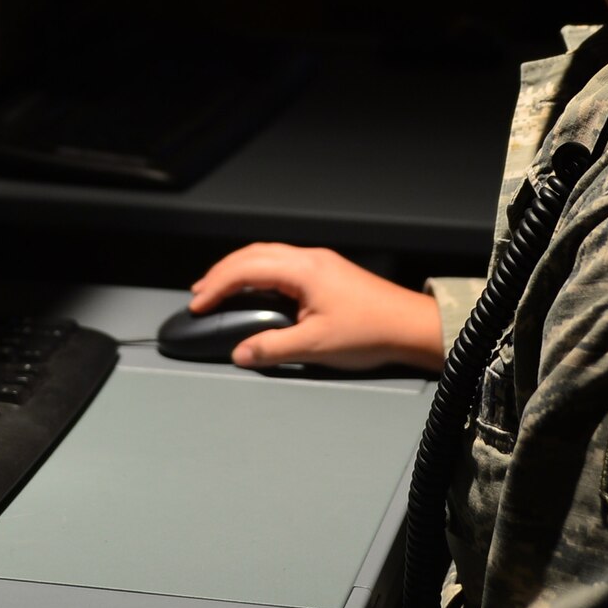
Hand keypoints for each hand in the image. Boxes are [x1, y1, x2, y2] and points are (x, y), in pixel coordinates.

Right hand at [188, 243, 445, 372]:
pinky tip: (255, 290)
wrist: (409, 326)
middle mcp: (309, 259)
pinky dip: (259, 273)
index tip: (198, 304)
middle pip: (253, 254)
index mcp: (303, 269)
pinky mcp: (327, 272)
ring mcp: (319, 263)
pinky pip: (282, 263)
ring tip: (219, 289)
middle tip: (200, 294)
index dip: (217, 285)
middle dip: (222, 272)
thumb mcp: (316, 345)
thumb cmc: (371, 331)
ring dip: (240, 270)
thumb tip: (241, 352)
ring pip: (267, 255)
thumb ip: (273, 347)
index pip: (247, 269)